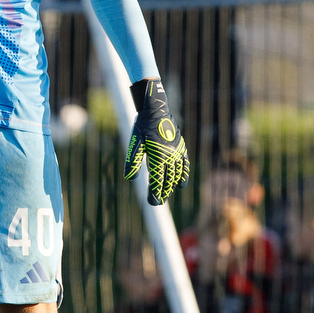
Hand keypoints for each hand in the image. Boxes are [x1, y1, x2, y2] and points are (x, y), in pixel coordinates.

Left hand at [125, 79, 189, 206]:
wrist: (157, 109)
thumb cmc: (143, 125)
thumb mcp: (135, 142)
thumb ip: (132, 161)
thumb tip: (129, 178)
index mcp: (157, 155)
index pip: (157, 179)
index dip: (155, 192)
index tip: (152, 202)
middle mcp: (170, 155)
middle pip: (167, 179)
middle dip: (163, 192)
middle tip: (157, 203)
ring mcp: (177, 152)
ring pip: (176, 174)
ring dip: (171, 186)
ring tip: (167, 195)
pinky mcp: (181, 147)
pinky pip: (184, 164)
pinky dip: (183, 175)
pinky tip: (181, 184)